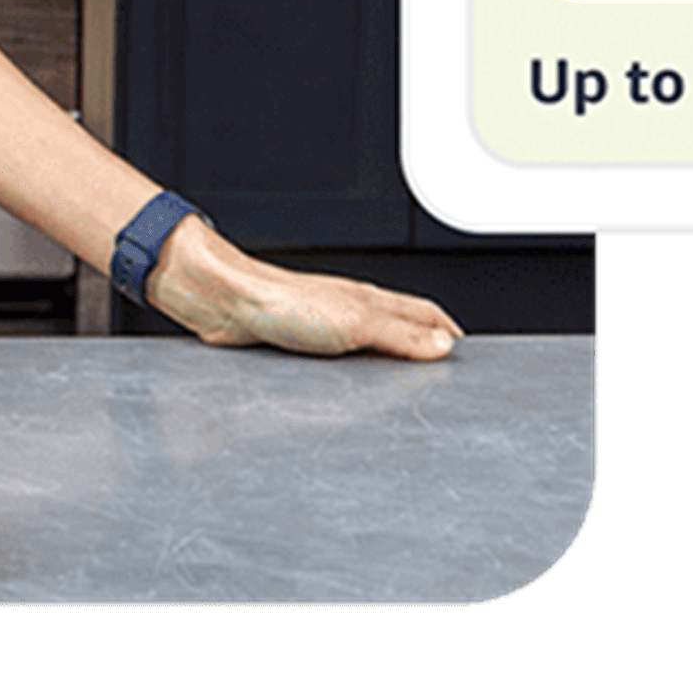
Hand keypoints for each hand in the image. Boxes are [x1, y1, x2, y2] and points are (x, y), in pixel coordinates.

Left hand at [146, 218, 462, 360]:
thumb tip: (444, 346)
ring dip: (388, 364)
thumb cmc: (282, 302)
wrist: (227, 306)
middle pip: (400, 329)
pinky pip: (340, 363)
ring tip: (404, 386)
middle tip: (440, 372)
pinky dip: (354, 377)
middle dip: (423, 348)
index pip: (425, 314)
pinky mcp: (301, 346)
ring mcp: (327, 328)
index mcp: (372, 301)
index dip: (447, 331)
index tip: (464, 351)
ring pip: (371, 346)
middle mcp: (351, 311)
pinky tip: (350, 392)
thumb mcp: (356, 322)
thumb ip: (401, 335)